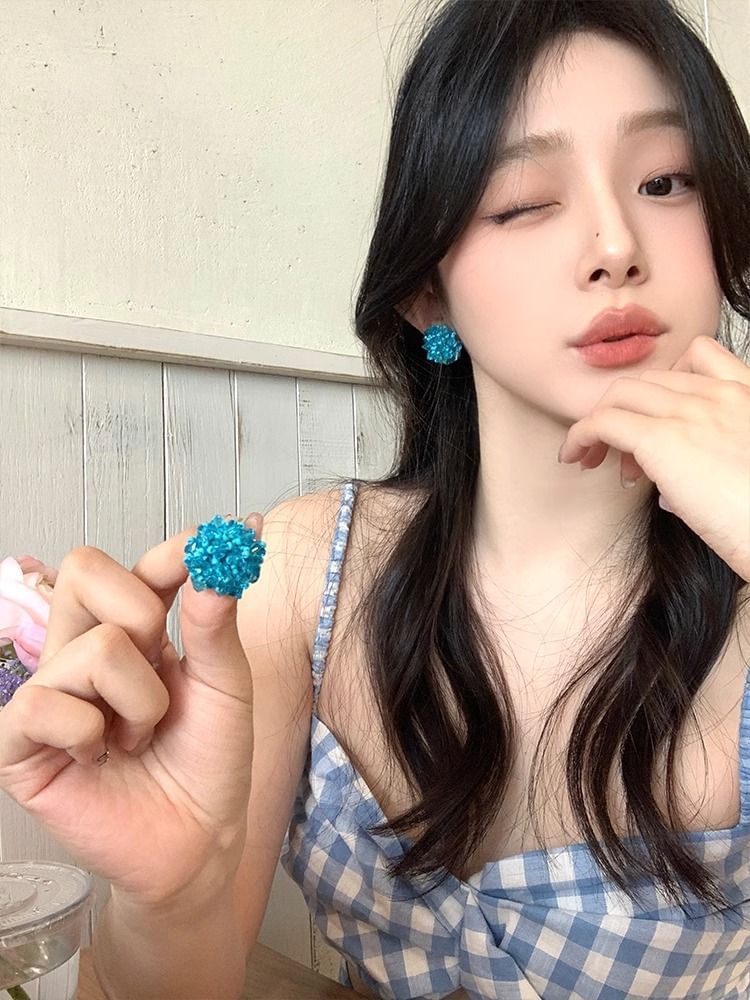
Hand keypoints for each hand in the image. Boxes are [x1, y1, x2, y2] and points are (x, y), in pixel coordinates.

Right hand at [0, 515, 262, 907]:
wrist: (199, 841)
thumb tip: (220, 558)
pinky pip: (45, 704)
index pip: (136, 566)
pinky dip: (92, 735)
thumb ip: (215, 623)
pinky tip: (101, 758)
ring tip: (140, 738)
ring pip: (92, 648)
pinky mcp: (21, 742)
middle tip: (163, 662)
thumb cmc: (210, 761)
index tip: (209, 548)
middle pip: (85, 570)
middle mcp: (86, 649)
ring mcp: (52, 691)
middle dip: (142, 613)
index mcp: (135, 631)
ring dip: (141, 702)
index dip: (171, 552)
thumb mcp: (226, 685)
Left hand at [558, 335, 749, 581]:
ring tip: (594, 459)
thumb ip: (712, 468)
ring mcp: (692, 411)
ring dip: (600, 421)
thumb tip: (669, 493)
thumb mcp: (747, 476)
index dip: (664, 391)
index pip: (697, 360)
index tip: (656, 429)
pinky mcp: (662, 438)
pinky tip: (575, 457)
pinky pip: (602, 421)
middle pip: (651, 379)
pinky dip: (580, 435)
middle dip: (628, 411)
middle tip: (618, 455)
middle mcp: (723, 394)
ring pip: (621, 393)